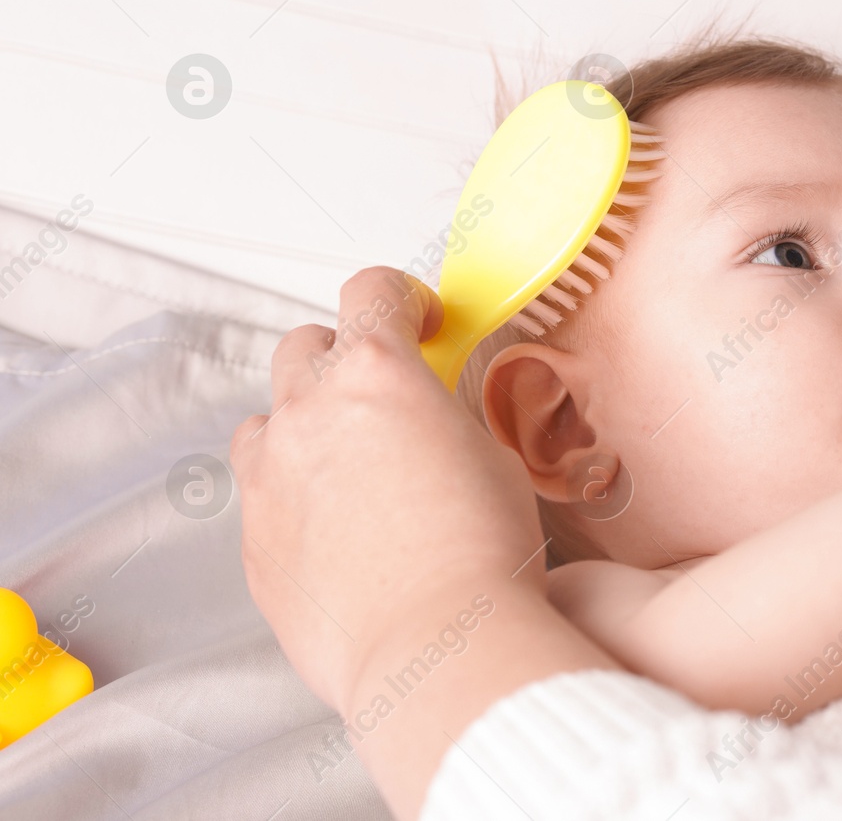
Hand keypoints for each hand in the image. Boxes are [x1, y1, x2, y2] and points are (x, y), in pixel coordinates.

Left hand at [231, 267, 615, 818]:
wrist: (436, 647)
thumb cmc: (480, 556)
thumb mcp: (491, 456)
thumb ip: (444, 418)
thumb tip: (430, 420)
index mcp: (377, 375)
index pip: (371, 293)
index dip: (399, 298)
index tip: (416, 318)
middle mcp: (310, 412)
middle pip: (306, 347)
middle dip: (344, 359)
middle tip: (384, 397)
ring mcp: (269, 476)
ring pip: (268, 420)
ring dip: (306, 427)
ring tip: (352, 470)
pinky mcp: (252, 540)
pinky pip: (262, 494)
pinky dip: (294, 497)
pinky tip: (340, 534)